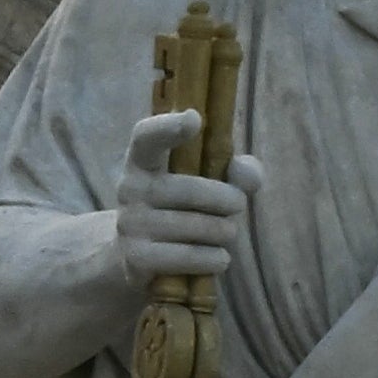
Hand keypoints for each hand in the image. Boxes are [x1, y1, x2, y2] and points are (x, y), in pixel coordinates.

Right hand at [103, 109, 249, 341]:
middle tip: (239, 207)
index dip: (168, 126)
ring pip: (195, 227)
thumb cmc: (180, 210)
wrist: (137, 257)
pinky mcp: (137, 259)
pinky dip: (214, 259)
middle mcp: (129, 188)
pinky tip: (219, 257)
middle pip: (191, 190)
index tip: (195, 118)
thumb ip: (237, 171)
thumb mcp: (208, 183)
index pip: (147, 136)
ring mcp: (130, 224)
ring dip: (225, 233)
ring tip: (228, 234)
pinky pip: (189, 257)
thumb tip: (247, 175)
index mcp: (143, 160)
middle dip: (227, 200)